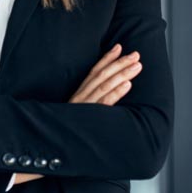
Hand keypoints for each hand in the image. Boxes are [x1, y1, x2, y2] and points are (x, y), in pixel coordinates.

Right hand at [13, 44, 141, 186]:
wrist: (54, 145)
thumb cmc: (69, 129)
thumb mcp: (78, 112)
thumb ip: (89, 101)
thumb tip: (104, 92)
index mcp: (79, 93)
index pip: (94, 71)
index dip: (106, 58)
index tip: (119, 47)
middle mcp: (81, 96)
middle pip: (102, 75)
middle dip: (120, 63)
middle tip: (136, 55)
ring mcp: (85, 106)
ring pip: (105, 85)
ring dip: (122, 74)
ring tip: (137, 66)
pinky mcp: (89, 117)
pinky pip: (104, 103)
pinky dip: (116, 92)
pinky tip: (127, 85)